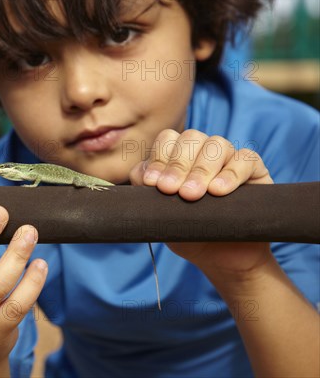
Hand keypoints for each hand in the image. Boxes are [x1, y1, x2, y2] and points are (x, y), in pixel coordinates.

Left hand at [129, 129, 273, 274]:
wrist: (222, 258)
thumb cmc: (189, 231)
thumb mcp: (162, 214)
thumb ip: (147, 192)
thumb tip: (141, 175)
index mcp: (179, 155)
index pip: (167, 140)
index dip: (159, 158)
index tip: (152, 184)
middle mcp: (203, 151)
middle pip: (191, 138)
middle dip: (178, 164)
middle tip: (171, 191)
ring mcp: (230, 157)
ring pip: (216, 145)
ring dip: (201, 169)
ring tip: (192, 195)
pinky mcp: (255, 170)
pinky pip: (245, 159)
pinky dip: (231, 173)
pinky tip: (218, 191)